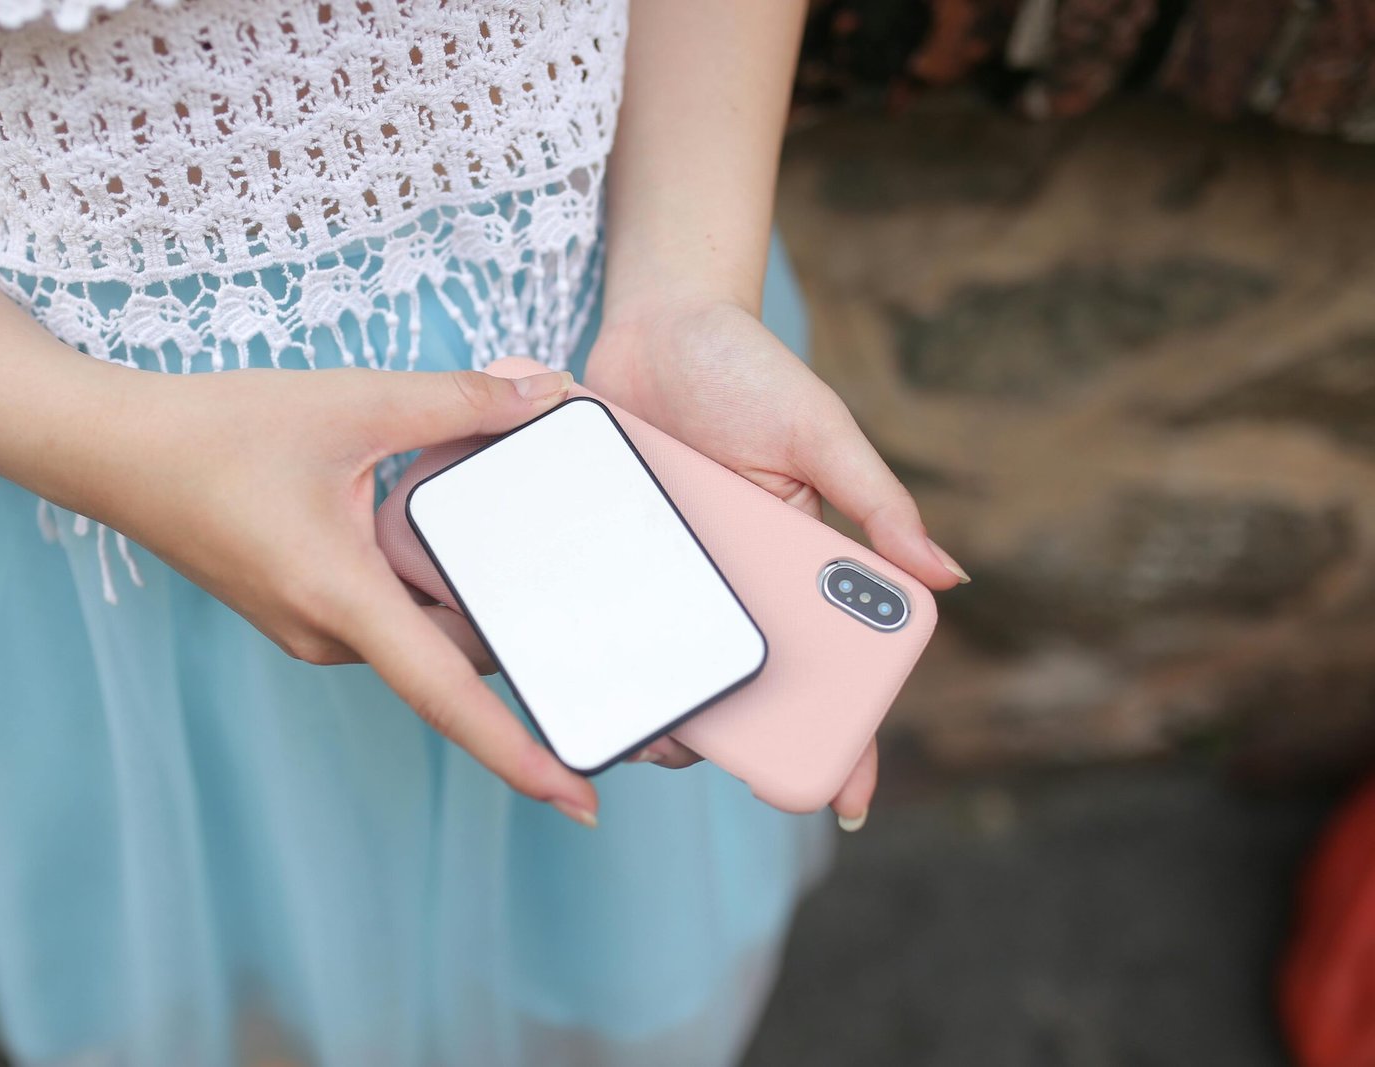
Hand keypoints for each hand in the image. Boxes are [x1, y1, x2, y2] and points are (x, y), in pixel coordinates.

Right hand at [72, 365, 601, 826]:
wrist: (111, 450)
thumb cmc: (218, 431)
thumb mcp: (351, 402)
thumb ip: (458, 401)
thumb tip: (546, 395)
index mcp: (341, 599)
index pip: (448, 695)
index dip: (518, 753)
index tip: (580, 799)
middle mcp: (327, 634)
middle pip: (452, 658)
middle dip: (523, 647)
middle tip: (603, 629)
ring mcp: (310, 628)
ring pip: (421, 634)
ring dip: (474, 608)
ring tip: (546, 569)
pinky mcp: (302, 608)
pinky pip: (388, 616)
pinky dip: (432, 591)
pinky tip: (462, 542)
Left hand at [584, 296, 969, 824]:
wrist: (655, 323)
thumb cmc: (751, 372)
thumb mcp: (820, 432)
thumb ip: (875, 502)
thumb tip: (946, 577)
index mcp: (794, 565)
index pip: (830, 663)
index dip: (845, 732)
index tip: (849, 800)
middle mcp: (732, 583)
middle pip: (741, 682)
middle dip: (732, 734)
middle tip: (701, 750)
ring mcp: (668, 575)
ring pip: (668, 664)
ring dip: (660, 705)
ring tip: (638, 725)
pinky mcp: (611, 553)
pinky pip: (603, 611)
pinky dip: (593, 646)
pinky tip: (575, 672)